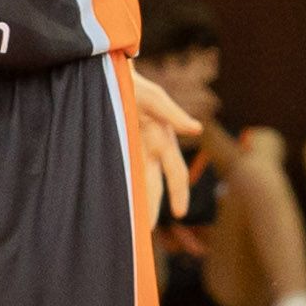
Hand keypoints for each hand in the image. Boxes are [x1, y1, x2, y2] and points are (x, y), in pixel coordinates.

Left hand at [113, 58, 198, 218]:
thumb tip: (197, 130)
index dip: (178, 193)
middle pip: (154, 184)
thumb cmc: (134, 83)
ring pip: (139, 183)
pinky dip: (122, 188)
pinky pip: (122, 173)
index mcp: (164, 139)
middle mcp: (151, 148)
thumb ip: (173, 114)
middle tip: (147, 232)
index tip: (180, 214)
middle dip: (152, 207)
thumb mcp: (153, 97)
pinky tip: (114, 202)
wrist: (108, 73)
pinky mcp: (118, 147)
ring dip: (138, 203)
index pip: (175, 172)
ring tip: (132, 227)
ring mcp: (134, 149)